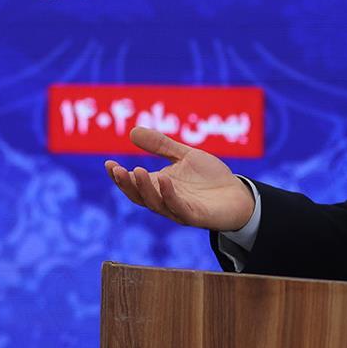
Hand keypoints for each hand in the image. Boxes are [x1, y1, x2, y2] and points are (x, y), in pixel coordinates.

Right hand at [104, 127, 254, 231]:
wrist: (238, 195)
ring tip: (137, 171)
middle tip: (116, 170)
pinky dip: (169, 195)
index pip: (133, 185)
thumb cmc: (210, 178)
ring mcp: (179, 210)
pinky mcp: (196, 216)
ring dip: (144, 188)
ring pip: (156, 204)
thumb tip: (132, 131)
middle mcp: (165, 201)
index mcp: (159, 187)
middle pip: (140, 196)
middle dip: (127, 184)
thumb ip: (161, 145)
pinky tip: (164, 179)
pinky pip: (179, 208)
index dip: (119, 177)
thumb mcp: (184, 156)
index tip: (108, 163)